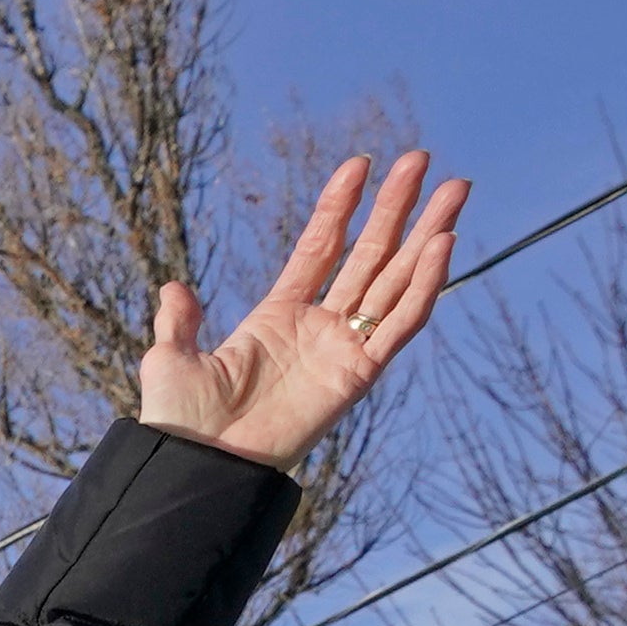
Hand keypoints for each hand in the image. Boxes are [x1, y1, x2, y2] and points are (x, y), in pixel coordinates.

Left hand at [139, 150, 465, 471]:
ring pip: (396, 279)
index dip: (340, 207)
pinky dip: (424, 286)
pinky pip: (400, 324)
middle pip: (369, 254)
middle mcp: (318, 327)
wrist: (199, 466)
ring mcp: (342, 348)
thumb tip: (173, 289)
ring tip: (456, 187)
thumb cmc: (182, 424)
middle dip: (397, 208)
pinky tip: (442, 243)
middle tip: (423, 159)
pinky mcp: (358, 375)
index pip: (319, 248)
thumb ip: (179, 323)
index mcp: (277, 317)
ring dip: (427, 233)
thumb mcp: (170, 361)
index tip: (360, 164)